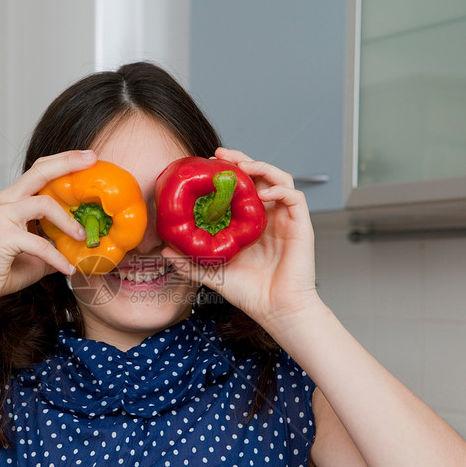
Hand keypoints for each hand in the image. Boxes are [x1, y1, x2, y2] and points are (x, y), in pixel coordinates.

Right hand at [0, 150, 94, 308]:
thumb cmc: (2, 269)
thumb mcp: (37, 253)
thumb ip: (56, 243)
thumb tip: (84, 246)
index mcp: (14, 200)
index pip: (40, 171)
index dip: (65, 161)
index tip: (89, 157)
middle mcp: (7, 201)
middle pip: (40, 172)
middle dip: (68, 163)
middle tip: (93, 159)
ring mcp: (2, 216)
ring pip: (44, 204)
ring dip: (68, 221)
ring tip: (83, 237)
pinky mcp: (3, 236)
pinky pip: (40, 243)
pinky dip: (57, 257)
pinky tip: (68, 269)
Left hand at [163, 147, 321, 327]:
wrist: (276, 311)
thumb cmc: (250, 294)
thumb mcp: (212, 274)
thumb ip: (189, 262)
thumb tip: (164, 251)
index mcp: (250, 223)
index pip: (240, 188)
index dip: (226, 174)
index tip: (205, 166)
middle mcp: (268, 217)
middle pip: (259, 176)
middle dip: (240, 160)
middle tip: (219, 155)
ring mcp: (285, 220)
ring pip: (279, 179)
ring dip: (261, 167)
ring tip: (242, 166)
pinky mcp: (301, 226)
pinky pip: (295, 197)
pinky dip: (279, 189)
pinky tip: (263, 192)